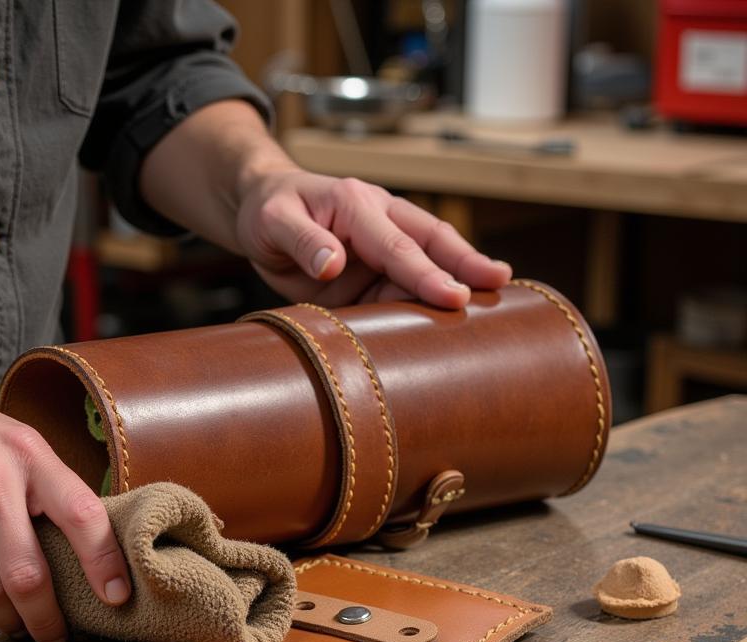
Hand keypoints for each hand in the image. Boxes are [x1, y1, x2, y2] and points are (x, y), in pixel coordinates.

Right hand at [0, 363, 130, 641]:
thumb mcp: (14, 439)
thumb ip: (48, 483)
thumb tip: (91, 539)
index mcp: (28, 456)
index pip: (83, 516)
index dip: (106, 562)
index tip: (118, 596)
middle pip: (29, 574)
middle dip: (48, 619)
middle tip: (57, 638)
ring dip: (11, 621)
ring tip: (22, 630)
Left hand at [235, 169, 511, 307]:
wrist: (261, 212)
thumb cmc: (268, 210)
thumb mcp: (273, 221)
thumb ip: (302, 240)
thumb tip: (333, 263)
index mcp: (357, 205)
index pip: (396, 244)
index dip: (426, 272)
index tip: (453, 295)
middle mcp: (378, 221)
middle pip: (431, 242)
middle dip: (466, 263)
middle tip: (500, 282)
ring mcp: (380, 247)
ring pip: (427, 262)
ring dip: (458, 280)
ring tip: (492, 301)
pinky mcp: (375, 273)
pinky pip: (404, 289)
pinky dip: (429, 302)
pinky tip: (453, 317)